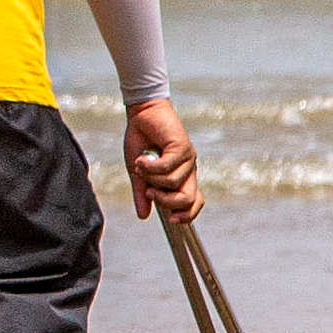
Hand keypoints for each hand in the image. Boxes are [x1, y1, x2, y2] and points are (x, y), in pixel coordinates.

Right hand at [123, 97, 198, 221]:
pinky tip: (141, 159)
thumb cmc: (141, 140)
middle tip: (148, 191)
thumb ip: (141, 193)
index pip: (194, 203)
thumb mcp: (138, 172)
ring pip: (173, 183)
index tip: (171, 220)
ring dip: (152, 178)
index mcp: (182, 177)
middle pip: (188, 199)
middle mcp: (188, 170)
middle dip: (166, 201)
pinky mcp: (182, 147)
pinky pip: (167, 167)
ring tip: (140, 166)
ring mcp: (188, 159)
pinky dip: (150, 167)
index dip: (187, 215)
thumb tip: (143, 216)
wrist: (142, 113)